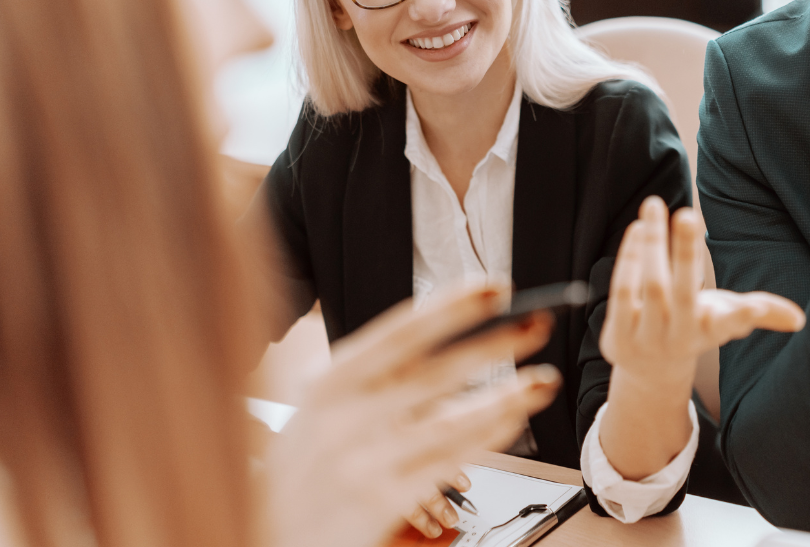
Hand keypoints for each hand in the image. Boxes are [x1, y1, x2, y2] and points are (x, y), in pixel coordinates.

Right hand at [267, 283, 561, 546]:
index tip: (494, 287)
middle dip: (492, 344)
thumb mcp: (317, 410)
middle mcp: (342, 418)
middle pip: (432, 372)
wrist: (266, 535)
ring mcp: (361, 461)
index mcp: (326, 383)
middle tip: (537, 324)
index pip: (398, 333)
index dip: (451, 307)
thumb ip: (370, 376)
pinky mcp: (381, 501)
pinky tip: (512, 419)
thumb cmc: (302, 469)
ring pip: (448, 421)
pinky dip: (486, 437)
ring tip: (543, 380)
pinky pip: (446, 462)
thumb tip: (444, 333)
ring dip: (504, 397)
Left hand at [598, 198, 804, 480]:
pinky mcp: (618, 332)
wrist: (650, 369)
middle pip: (683, 293)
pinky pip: (623, 291)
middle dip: (685, 254)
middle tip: (688, 214)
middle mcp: (679, 336)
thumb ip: (763, 313)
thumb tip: (799, 318)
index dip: (742, 316)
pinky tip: (637, 228)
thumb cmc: (695, 328)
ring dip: (652, 244)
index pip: (728, 324)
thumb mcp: (727, 320)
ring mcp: (647, 336)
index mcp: (711, 331)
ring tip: (653, 204)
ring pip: (650, 286)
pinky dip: (631, 258)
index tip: (752, 307)